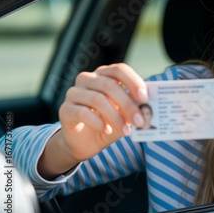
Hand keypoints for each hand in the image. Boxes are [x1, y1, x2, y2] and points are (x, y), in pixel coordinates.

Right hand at [39, 63, 147, 178]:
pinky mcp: (65, 109)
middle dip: (128, 104)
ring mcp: (74, 93)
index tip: (145, 97)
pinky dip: (98, 122)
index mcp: (104, 75)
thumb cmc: (109, 124)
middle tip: (140, 120)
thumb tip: (148, 107)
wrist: (85, 143)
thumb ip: (134, 108)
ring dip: (115, 117)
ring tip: (126, 131)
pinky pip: (83, 112)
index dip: (133, 81)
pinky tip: (107, 130)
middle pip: (109, 85)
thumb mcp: (125, 115)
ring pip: (97, 99)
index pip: (119, 70)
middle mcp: (87, 79)